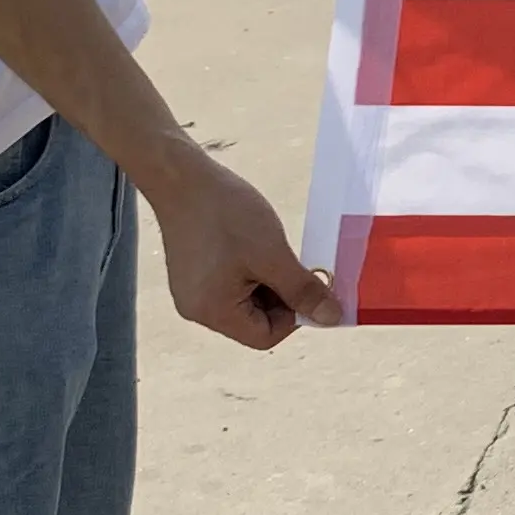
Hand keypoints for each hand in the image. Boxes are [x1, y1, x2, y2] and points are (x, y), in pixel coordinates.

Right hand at [145, 150, 343, 349]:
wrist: (183, 177)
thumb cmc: (227, 216)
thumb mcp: (273, 255)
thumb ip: (302, 291)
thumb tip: (331, 319)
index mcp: (213, 312)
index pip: (265, 336)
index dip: (295, 316)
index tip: (311, 286)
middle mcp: (197, 310)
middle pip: (255, 321)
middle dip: (283, 297)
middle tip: (297, 264)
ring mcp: (193, 292)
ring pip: (247, 301)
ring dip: (270, 281)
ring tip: (275, 251)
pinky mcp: (193, 273)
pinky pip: (232, 285)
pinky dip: (253, 271)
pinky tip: (257, 245)